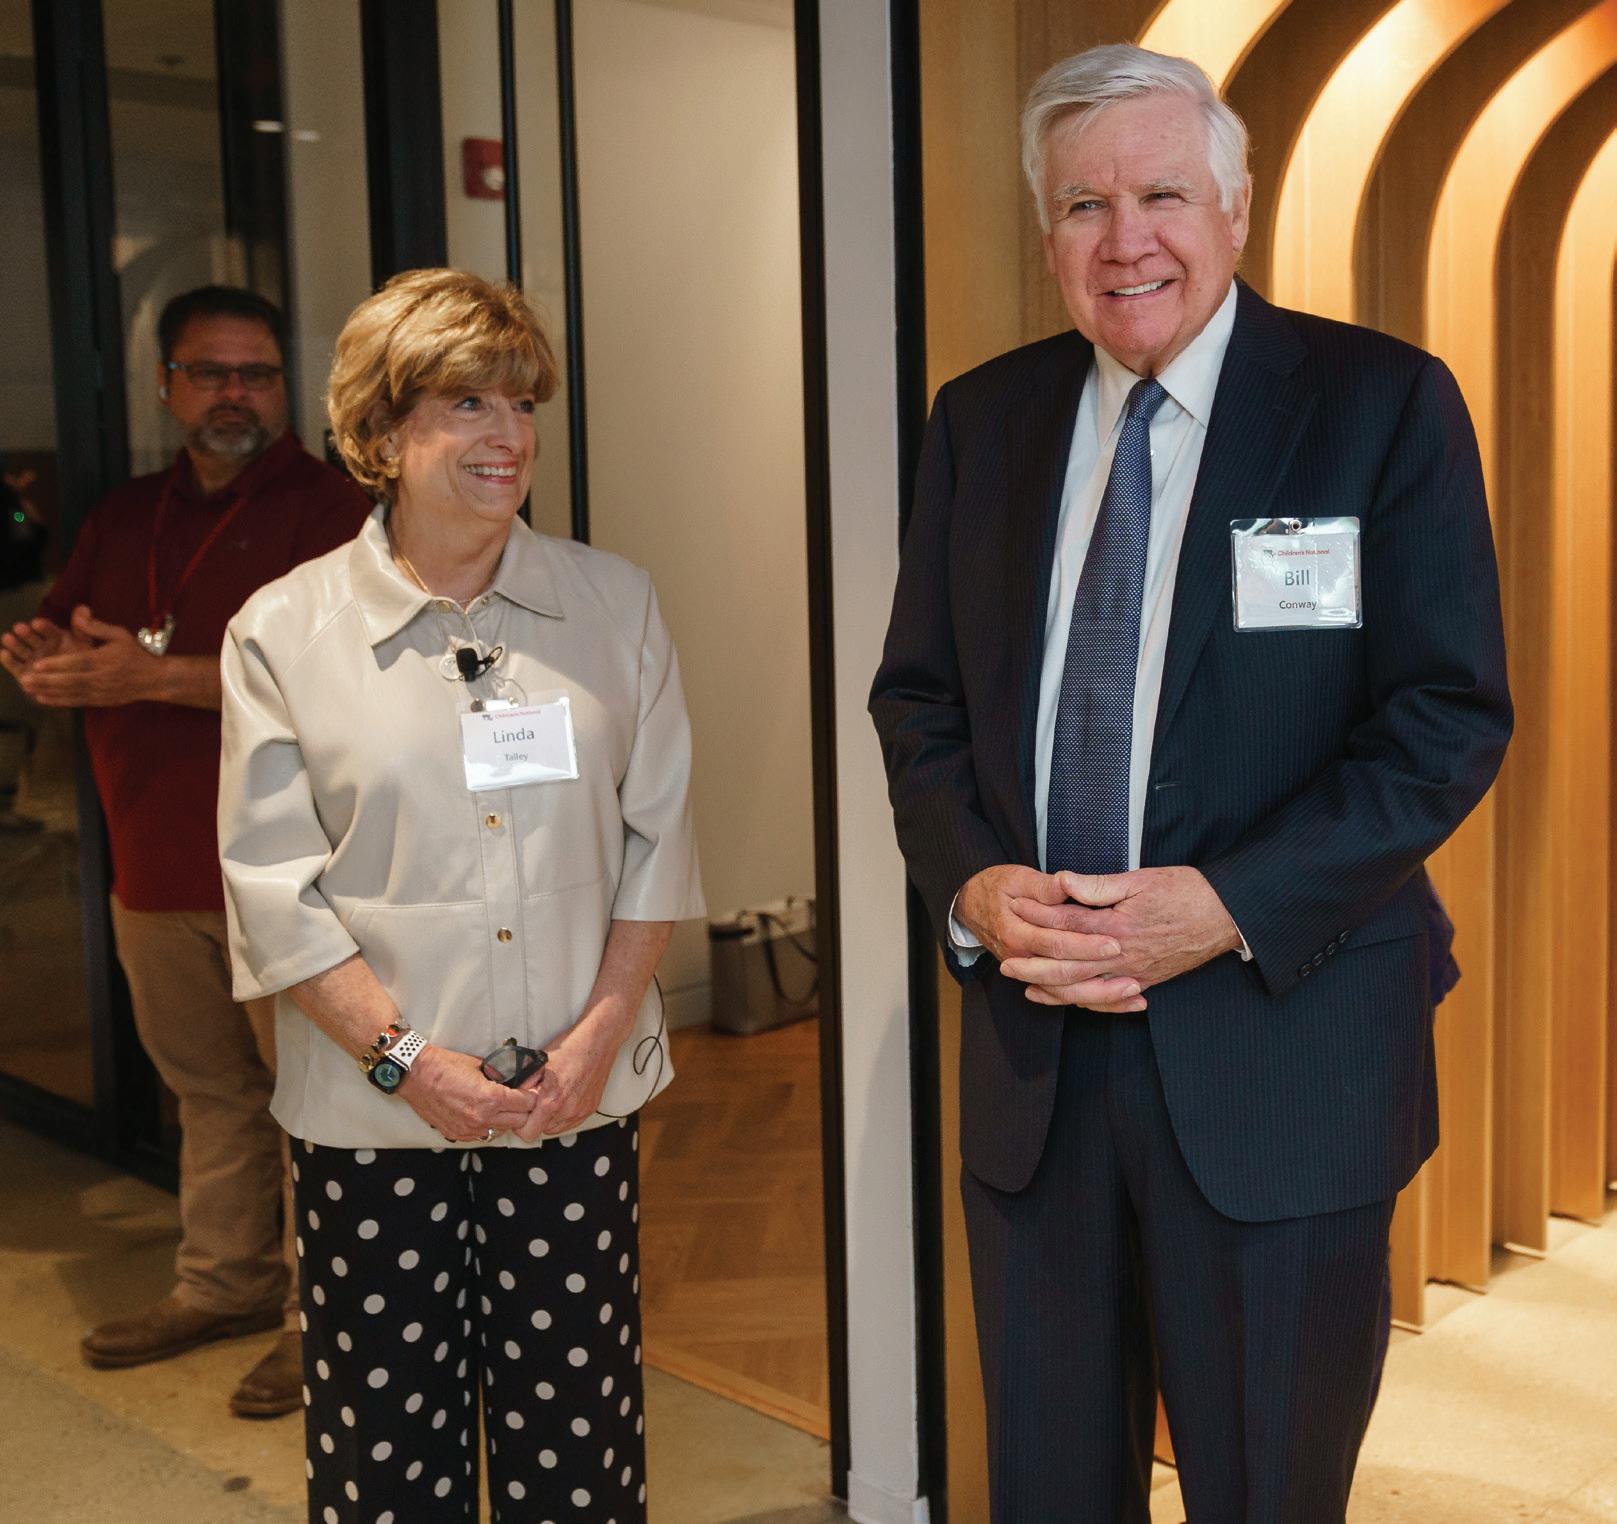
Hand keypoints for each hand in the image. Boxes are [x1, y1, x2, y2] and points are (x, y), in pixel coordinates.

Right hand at [0, 615, 87, 682]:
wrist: (75, 687)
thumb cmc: (83, 663)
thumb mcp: (85, 646)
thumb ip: (83, 629)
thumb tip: (84, 607)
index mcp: (56, 638)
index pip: (50, 630)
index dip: (43, 627)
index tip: (37, 623)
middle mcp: (42, 646)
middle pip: (33, 638)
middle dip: (26, 634)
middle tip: (20, 628)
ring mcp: (32, 659)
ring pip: (22, 650)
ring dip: (14, 644)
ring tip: (7, 638)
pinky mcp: (23, 672)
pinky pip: (15, 666)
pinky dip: (8, 660)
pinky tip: (3, 653)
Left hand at [5, 606, 158, 707]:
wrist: (154, 679)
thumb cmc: (134, 654)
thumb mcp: (119, 634)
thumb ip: (96, 626)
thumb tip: (78, 615)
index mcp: (105, 660)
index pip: (78, 662)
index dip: (57, 664)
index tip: (38, 664)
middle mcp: (103, 678)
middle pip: (71, 681)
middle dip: (47, 681)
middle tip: (26, 679)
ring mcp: (102, 692)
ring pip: (72, 693)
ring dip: (49, 692)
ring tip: (29, 689)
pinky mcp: (101, 701)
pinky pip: (77, 702)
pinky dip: (59, 701)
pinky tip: (43, 699)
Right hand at [401, 1045, 537, 1141]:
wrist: (417, 1075)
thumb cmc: (446, 1065)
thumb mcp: (481, 1066)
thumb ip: (502, 1077)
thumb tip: (519, 1081)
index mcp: (491, 1098)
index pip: (527, 1104)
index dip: (531, 1095)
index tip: (528, 1091)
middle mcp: (482, 1118)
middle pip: (520, 1121)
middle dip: (523, 1110)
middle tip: (519, 1099)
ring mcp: (469, 1129)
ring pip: (502, 1131)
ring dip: (506, 1120)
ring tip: (500, 1107)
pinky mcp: (458, 1134)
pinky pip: (483, 1135)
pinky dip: (488, 1126)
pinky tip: (483, 1113)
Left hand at [512, 1003, 630, 1140]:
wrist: (598, 1041)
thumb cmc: (571, 1048)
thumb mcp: (538, 1064)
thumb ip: (523, 1084)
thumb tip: (511, 1095)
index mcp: (552, 1100)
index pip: (527, 1133)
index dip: (520, 1124)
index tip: (520, 1112)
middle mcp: (568, 1110)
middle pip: (541, 1131)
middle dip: (535, 1119)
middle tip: (535, 1100)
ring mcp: (580, 1112)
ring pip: (556, 1129)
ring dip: (549, 1118)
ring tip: (550, 1097)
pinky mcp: (590, 1109)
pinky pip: (570, 1123)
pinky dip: (563, 1115)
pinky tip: (563, 1098)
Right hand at [956, 864, 1143, 1011]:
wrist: (971, 906)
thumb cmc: (997, 888)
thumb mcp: (1017, 879)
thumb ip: (1044, 887)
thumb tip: (1065, 883)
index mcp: (1017, 933)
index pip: (1056, 943)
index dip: (1086, 944)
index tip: (1116, 941)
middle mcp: (1022, 959)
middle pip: (1065, 974)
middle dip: (1101, 976)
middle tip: (1134, 975)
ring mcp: (1030, 971)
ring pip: (1067, 993)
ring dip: (1102, 996)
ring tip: (1135, 994)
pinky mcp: (1038, 976)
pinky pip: (1067, 996)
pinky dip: (1095, 1002)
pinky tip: (1123, 1002)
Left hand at [1000, 867, 1240, 1005]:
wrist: (1227, 916)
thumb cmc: (1186, 892)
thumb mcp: (1142, 879)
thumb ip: (1099, 886)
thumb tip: (1063, 882)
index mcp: (1116, 927)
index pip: (1066, 925)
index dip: (1037, 918)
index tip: (1014, 910)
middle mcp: (1122, 956)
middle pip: (1068, 967)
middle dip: (1034, 966)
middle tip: (1005, 964)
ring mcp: (1134, 973)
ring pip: (1085, 990)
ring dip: (1054, 991)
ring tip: (1028, 988)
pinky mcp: (1146, 981)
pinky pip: (1109, 1000)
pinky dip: (1086, 1003)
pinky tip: (1070, 1001)